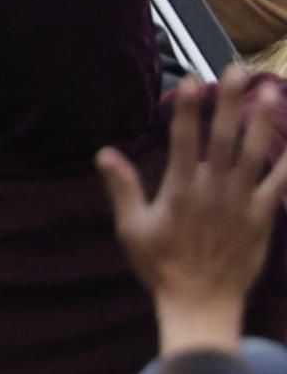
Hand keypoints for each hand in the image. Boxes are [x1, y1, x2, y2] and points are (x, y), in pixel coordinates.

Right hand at [102, 65, 286, 353]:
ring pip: (253, 153)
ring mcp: (241, 203)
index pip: (185, 139)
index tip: (194, 80)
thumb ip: (123, 187)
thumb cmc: (161, 266)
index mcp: (180, 190)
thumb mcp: (132, 228)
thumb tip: (105, 152)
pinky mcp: (262, 218)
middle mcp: (213, 190)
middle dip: (231, 101)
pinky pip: (278, 184)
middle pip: (223, 137)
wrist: (201, 303)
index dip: (189, 108)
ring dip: (262, 120)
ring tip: (270, 91)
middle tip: (238, 70)